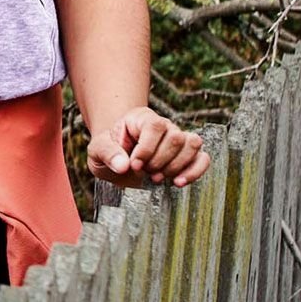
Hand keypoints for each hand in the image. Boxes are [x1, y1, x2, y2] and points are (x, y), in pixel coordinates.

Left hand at [88, 105, 209, 188]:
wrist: (117, 162)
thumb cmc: (108, 152)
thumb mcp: (97, 151)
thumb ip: (107, 154)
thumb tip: (123, 165)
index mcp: (140, 118)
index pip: (155, 126)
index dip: (147, 148)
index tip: (134, 165)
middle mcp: (164, 125)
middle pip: (176, 137)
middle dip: (160, 160)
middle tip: (144, 172)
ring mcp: (179, 139)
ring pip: (193, 144)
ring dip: (176, 166)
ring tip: (157, 178)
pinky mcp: (188, 155)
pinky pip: (203, 158)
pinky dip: (194, 171)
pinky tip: (177, 183)